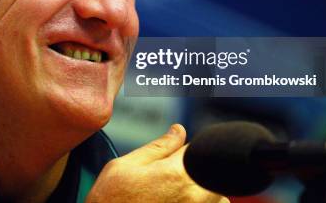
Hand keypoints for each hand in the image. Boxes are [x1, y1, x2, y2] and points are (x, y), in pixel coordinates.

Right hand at [86, 124, 229, 202]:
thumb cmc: (110, 202)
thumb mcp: (124, 166)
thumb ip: (157, 147)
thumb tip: (178, 130)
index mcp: (176, 173)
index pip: (197, 150)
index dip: (183, 152)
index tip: (171, 159)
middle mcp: (193, 197)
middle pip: (210, 174)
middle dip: (193, 172)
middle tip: (166, 181)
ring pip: (216, 198)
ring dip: (200, 194)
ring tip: (169, 197)